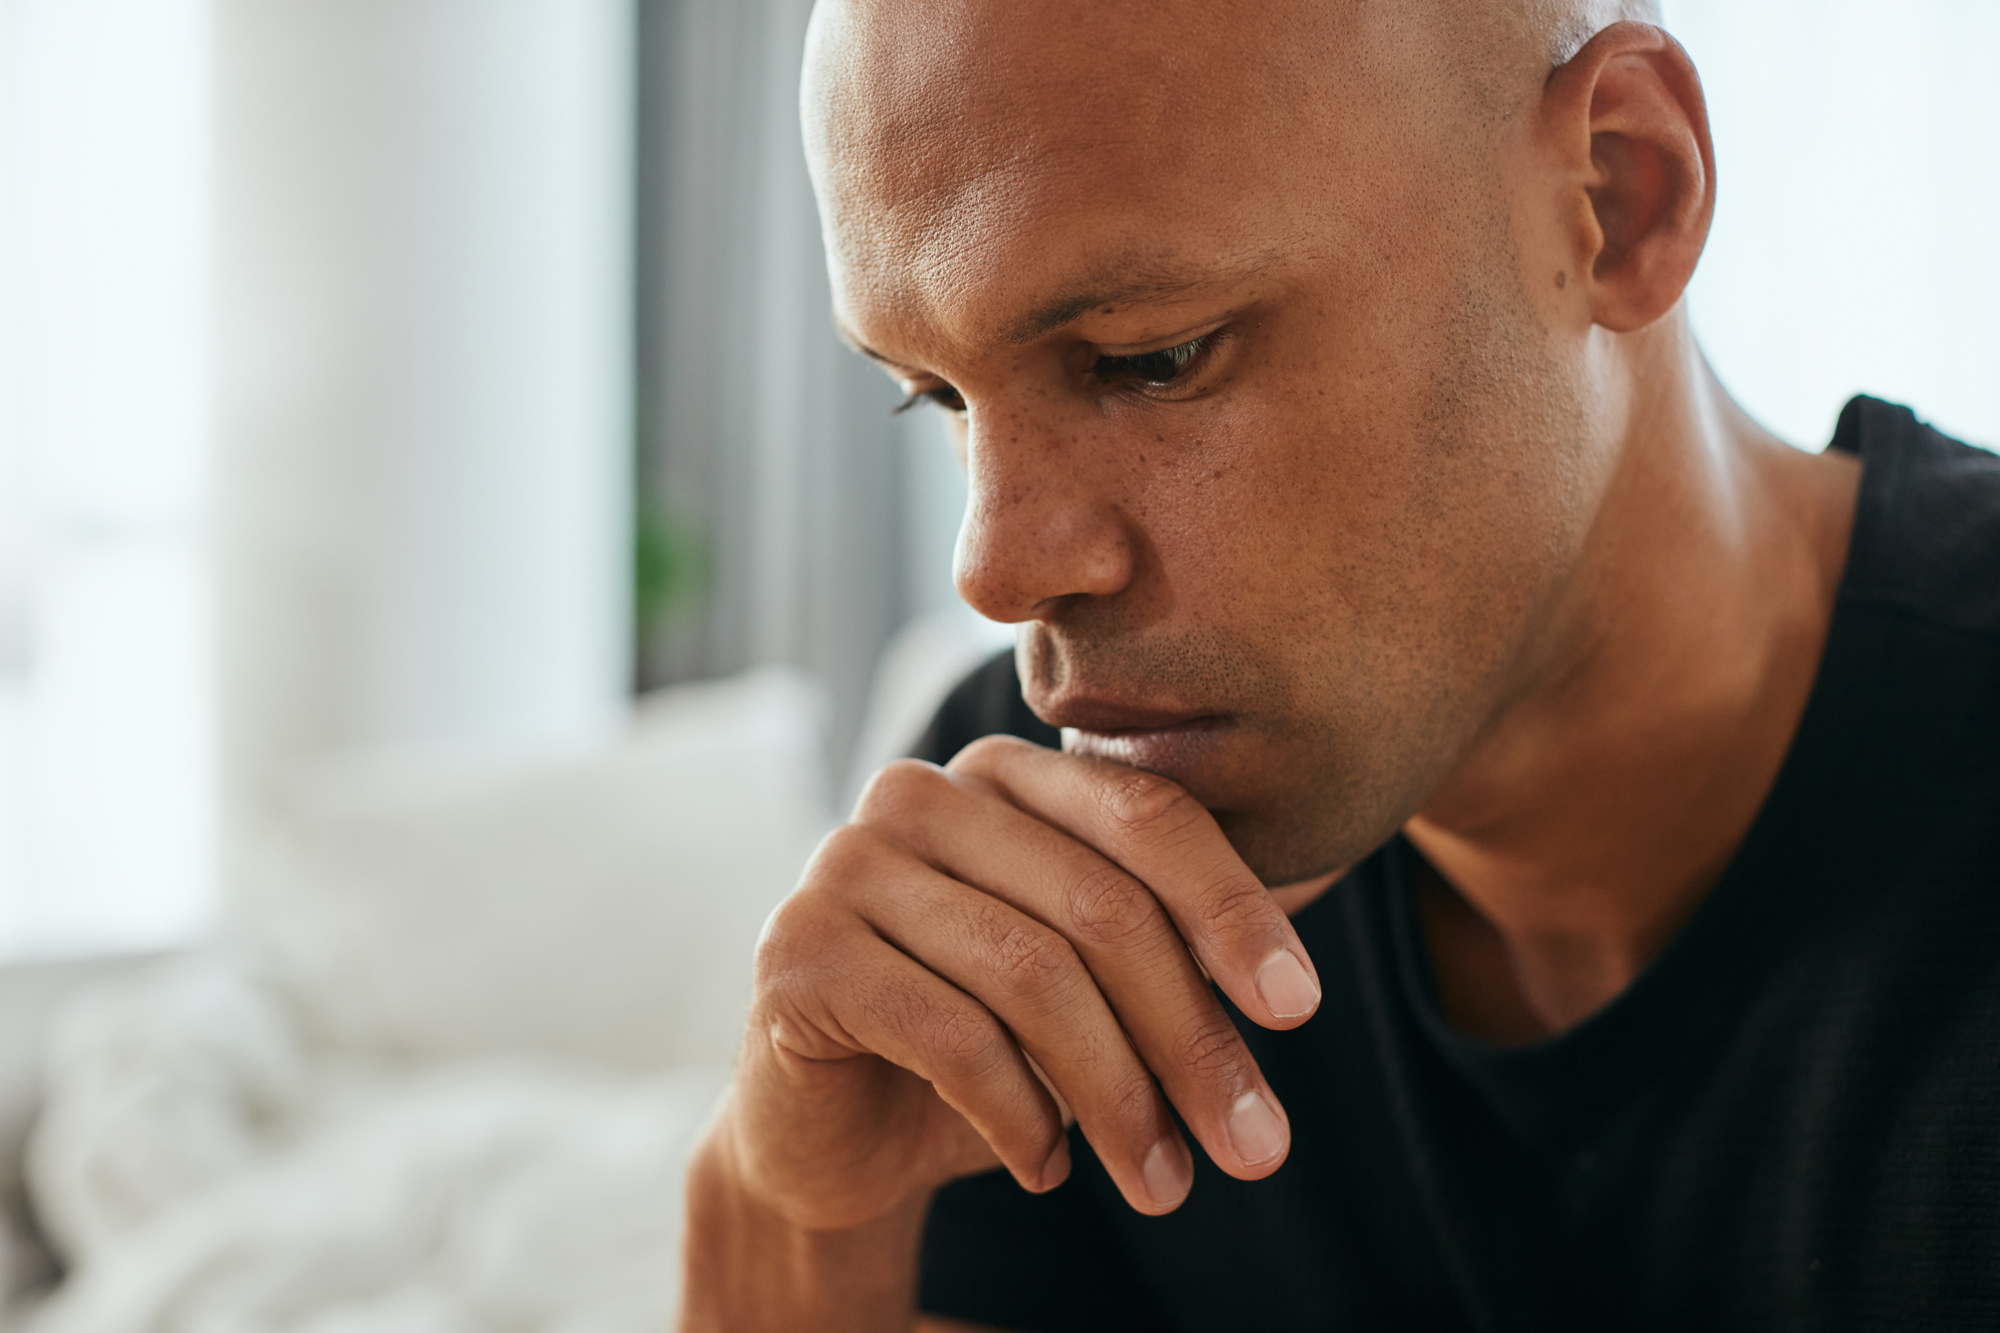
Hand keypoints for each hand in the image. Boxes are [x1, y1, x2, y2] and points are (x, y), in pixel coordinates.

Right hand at [717, 735, 1323, 1229]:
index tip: (1298, 1010)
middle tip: (1255, 1146)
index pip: (1145, 814)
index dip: (1233, 908)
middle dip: (1191, 1037)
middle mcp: (920, 794)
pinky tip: (1047, 1169)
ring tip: (1162, 1183)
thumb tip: (1292, 982)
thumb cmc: (983, 1042)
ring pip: (1032, 975)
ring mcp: (847, 864)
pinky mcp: (798, 951)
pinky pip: (948, 1034)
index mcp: (1005, 773)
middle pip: (1100, 905)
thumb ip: (1173, 948)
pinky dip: (1019, 1117)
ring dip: (1118, 1099)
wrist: (833, 1130)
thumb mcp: (1090, 988)